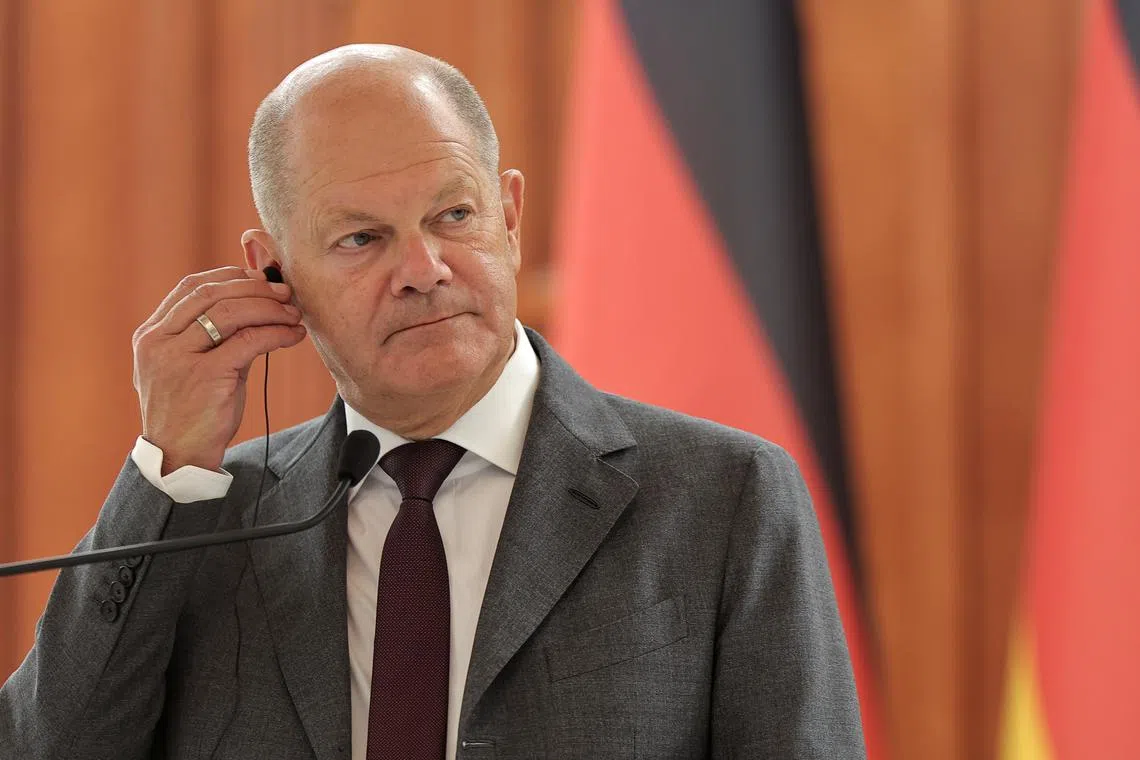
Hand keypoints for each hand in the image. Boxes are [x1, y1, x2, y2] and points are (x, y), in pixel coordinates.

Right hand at [133, 266, 306, 474]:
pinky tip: (293, 335)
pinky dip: (276, 333)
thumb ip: (215, 335)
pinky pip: (249, 341)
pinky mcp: (204, 376)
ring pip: (231, 312)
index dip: (229, 277)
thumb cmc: (191, 411)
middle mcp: (158, 341)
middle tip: (285, 292)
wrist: (178, 456)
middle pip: (211, 293)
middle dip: (254, 288)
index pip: (190, 288)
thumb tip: (259, 302)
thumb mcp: (194, 365)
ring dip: (270, 308)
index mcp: (151, 335)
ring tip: (293, 313)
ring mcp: (178, 358)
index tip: (259, 278)